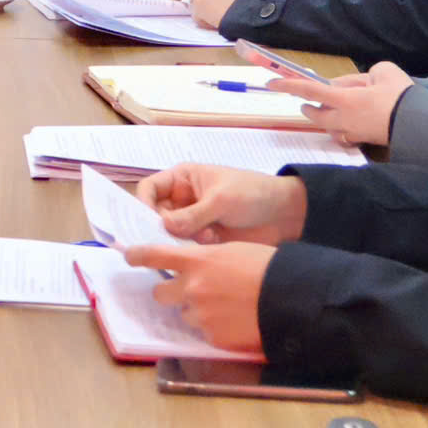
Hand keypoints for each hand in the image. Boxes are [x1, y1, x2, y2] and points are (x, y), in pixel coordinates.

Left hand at [121, 242, 270, 353]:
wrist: (291, 300)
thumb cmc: (268, 268)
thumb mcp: (234, 251)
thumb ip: (208, 257)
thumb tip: (198, 265)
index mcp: (196, 262)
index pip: (154, 256)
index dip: (137, 256)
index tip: (129, 256)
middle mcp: (191, 289)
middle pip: (160, 293)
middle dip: (170, 292)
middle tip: (188, 291)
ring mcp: (200, 315)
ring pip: (185, 314)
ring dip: (197, 311)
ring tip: (225, 307)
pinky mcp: (213, 338)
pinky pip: (205, 332)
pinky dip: (216, 328)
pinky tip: (236, 322)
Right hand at [133, 163, 307, 244]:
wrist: (284, 214)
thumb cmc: (251, 194)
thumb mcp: (221, 200)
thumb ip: (191, 215)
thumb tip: (164, 228)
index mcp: (182, 179)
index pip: (149, 189)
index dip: (143, 204)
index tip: (148, 222)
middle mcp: (182, 200)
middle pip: (155, 215)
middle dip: (162, 227)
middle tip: (173, 238)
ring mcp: (192, 221)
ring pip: (170, 234)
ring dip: (181, 239)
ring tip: (205, 237)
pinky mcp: (203, 239)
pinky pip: (186, 247)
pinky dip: (194, 248)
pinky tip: (213, 243)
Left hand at [270, 63, 412, 147]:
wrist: (421, 124)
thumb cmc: (400, 94)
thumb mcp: (382, 72)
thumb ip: (362, 76)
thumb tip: (352, 85)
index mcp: (344, 99)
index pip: (309, 90)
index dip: (289, 85)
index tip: (272, 83)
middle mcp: (343, 118)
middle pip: (315, 114)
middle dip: (310, 107)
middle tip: (310, 101)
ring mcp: (353, 133)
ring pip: (329, 127)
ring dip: (326, 118)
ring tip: (335, 108)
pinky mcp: (364, 141)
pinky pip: (345, 136)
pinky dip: (342, 129)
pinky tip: (352, 122)